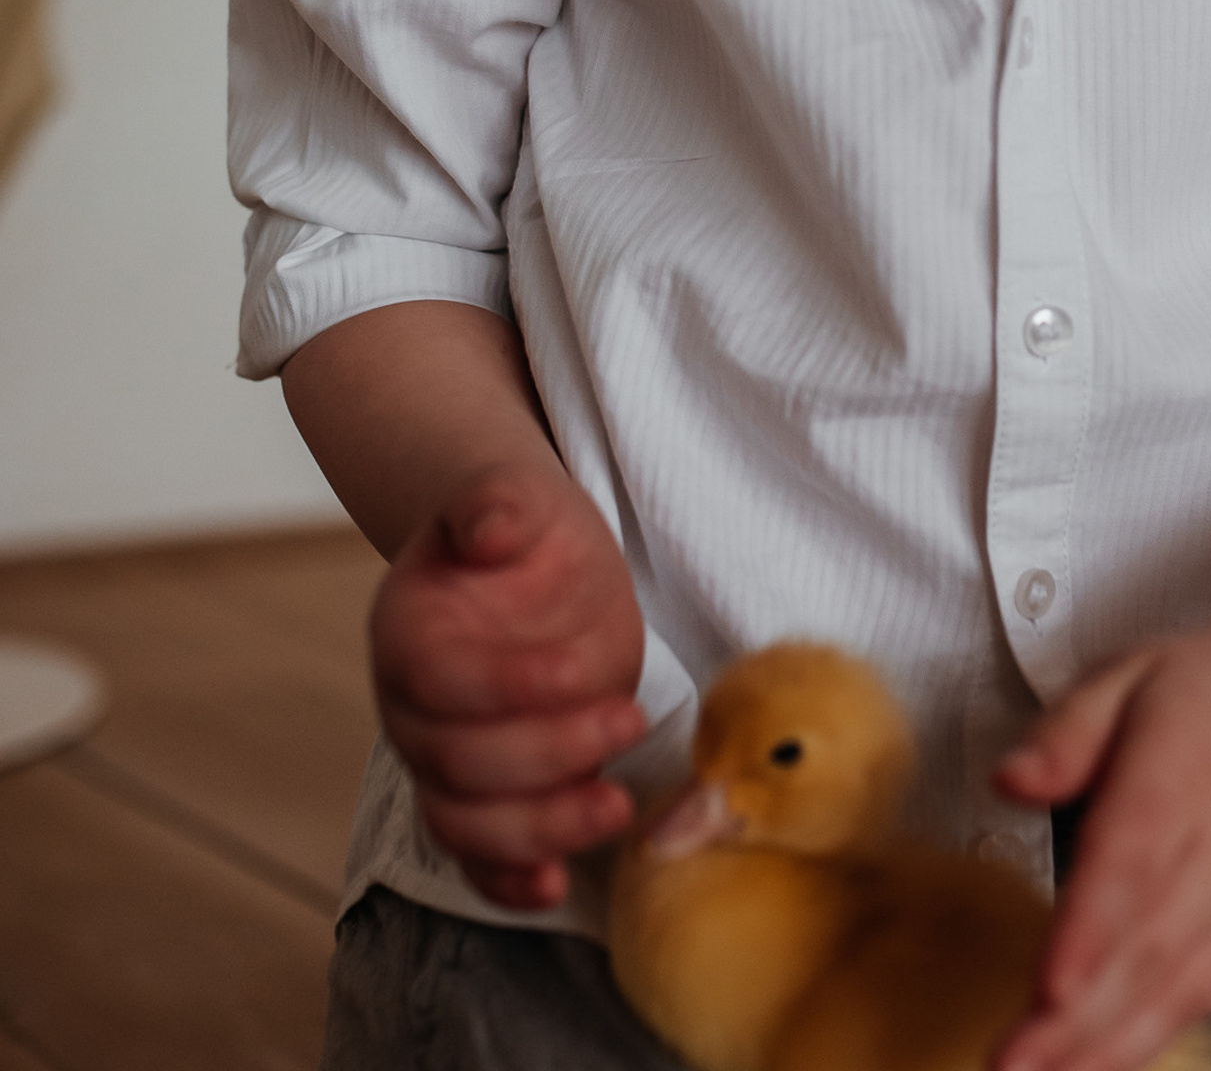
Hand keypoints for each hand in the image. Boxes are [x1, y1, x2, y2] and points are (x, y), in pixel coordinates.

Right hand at [370, 458, 649, 908]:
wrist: (519, 562)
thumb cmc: (520, 529)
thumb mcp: (516, 494)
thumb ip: (497, 503)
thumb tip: (490, 525)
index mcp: (408, 631)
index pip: (443, 680)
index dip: (514, 685)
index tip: (589, 669)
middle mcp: (409, 707)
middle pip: (460, 762)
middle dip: (551, 754)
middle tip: (630, 722)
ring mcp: (439, 758)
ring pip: (465, 822)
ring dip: (541, 828)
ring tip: (615, 807)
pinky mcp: (479, 792)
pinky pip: (475, 855)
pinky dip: (508, 882)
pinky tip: (555, 888)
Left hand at [990, 618, 1210, 1070]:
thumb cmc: (1203, 692)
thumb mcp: (1123, 678)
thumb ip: (1064, 733)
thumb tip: (1009, 779)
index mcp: (1179, 772)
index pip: (1133, 862)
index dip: (1092, 931)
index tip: (1049, 987)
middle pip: (1149, 945)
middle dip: (1078, 1018)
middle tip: (1013, 1064)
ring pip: (1180, 986)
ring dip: (1112, 1043)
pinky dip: (1160, 1034)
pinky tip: (1105, 1061)